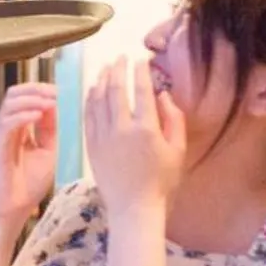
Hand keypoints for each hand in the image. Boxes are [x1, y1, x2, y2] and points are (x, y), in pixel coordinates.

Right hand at [0, 82, 58, 220]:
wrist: (14, 208)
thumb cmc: (29, 184)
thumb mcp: (49, 152)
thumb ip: (53, 131)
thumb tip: (59, 107)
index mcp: (19, 128)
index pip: (26, 97)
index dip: (43, 91)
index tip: (63, 92)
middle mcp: (7, 128)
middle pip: (15, 93)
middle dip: (37, 89)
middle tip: (56, 92)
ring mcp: (0, 135)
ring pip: (10, 104)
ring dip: (32, 99)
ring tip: (50, 102)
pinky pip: (7, 123)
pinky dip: (23, 115)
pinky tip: (39, 115)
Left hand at [84, 57, 185, 216]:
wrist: (134, 208)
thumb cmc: (161, 182)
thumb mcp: (177, 151)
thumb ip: (174, 119)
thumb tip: (163, 95)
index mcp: (146, 128)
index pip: (141, 90)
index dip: (140, 70)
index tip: (141, 59)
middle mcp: (122, 129)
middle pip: (116, 89)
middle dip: (118, 69)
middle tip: (120, 57)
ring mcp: (103, 137)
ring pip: (99, 99)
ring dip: (102, 80)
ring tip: (106, 68)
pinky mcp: (91, 145)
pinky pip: (88, 115)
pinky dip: (90, 99)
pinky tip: (93, 90)